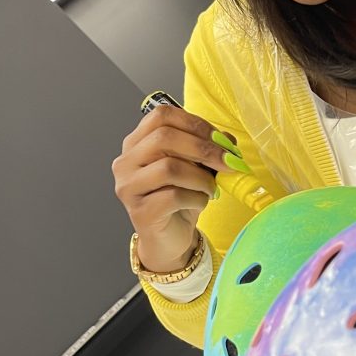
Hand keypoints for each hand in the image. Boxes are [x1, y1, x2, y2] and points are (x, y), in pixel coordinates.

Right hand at [112, 105, 239, 271]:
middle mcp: (126, 162)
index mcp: (137, 143)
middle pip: (164, 138)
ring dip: (201, 178)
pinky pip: (174, 196)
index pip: (161, 116)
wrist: (169, 239)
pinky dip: (196, 198)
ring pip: (169, 167)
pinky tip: (199, 203)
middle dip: (204, 148)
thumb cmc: (180, 200)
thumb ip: (208, 148)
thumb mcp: (197, 168)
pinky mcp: (140, 211)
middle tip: (228, 161)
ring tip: (210, 189)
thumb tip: (228, 141)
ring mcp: (129, 187)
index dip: (195, 123)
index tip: (220, 139)